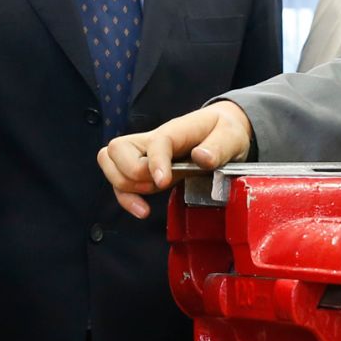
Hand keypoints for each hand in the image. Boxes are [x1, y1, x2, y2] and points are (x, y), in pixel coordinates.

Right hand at [98, 101, 253, 219]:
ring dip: (124, 185)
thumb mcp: (232, 137)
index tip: (163, 183)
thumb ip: (219, 147)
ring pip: (109, 161)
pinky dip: (124, 197)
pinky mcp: (142, 168)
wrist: (220, 131)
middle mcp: (153, 139)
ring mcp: (143, 153)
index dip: (155, 162)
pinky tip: (142, 210)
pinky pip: (118, 179)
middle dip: (131, 174)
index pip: (156, 142)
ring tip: (149, 196)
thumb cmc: (225, 132)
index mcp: (177, 130)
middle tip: (157, 185)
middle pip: (117, 148)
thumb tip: (202, 158)